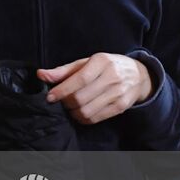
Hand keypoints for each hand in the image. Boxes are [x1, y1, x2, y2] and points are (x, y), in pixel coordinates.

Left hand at [38, 53, 152, 124]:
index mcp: (101, 61)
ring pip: (87, 111)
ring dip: (73, 112)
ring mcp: (118, 93)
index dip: (62, 90)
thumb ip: (64, 70)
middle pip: (81, 97)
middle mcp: (112, 77)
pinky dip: (83, 118)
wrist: (138, 74)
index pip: (79, 79)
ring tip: (70, 107)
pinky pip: (96, 118)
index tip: (50, 96)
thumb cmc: (107, 66)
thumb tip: (41, 74)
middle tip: (61, 101)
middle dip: (66, 102)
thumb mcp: (87, 62)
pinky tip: (80, 112)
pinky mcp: (121, 107)